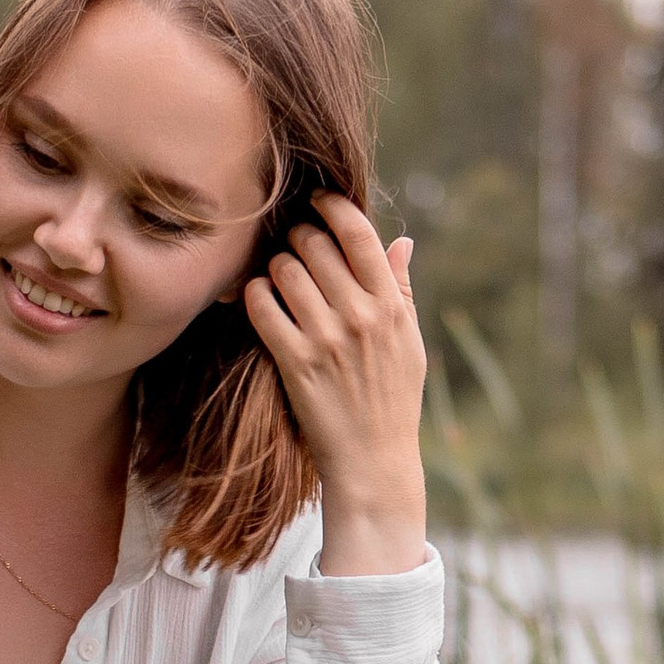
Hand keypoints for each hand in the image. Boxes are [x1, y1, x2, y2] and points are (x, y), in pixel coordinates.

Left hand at [245, 194, 427, 577]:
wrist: (373, 461)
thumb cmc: (392, 400)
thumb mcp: (408, 343)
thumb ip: (401, 290)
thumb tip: (402, 242)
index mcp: (390, 306)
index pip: (359, 234)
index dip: (333, 206)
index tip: (318, 202)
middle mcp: (360, 317)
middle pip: (315, 244)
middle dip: (298, 236)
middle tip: (293, 246)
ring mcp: (326, 339)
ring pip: (286, 269)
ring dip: (276, 264)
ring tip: (278, 275)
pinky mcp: (295, 363)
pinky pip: (263, 306)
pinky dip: (255, 293)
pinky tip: (259, 297)